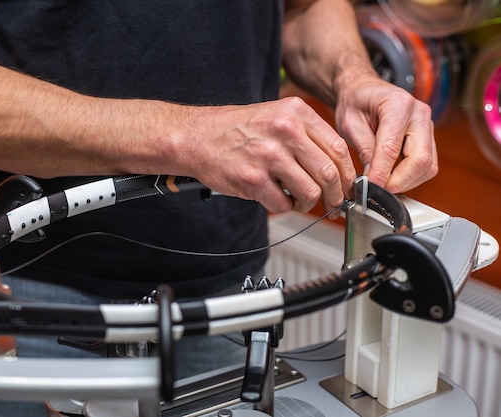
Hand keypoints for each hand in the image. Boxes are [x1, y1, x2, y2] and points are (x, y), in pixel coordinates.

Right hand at [187, 97, 356, 214]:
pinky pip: (283, 204)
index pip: (338, 148)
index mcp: (295, 112)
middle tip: (332, 203)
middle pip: (329, 173)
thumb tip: (337, 167)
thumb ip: (306, 135)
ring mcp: (268, 155)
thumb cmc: (234, 129)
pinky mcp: (252, 179)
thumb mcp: (275, 116)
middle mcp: (284, 131)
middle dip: (335, 195)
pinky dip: (282, 207)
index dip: (347, 174)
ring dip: (307, 204)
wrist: (195, 136)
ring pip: (310, 192)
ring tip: (297, 200)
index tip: (346, 186)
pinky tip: (274, 198)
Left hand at [334, 77, 437, 193]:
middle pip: (420, 160)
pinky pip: (427, 164)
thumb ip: (363, 149)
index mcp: (398, 105)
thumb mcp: (349, 123)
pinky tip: (391, 179)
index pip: (392, 148)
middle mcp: (419, 114)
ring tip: (382, 187)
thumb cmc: (355, 102)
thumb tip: (371, 180)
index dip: (381, 173)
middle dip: (399, 182)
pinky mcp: (428, 137)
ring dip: (406, 182)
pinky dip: (411, 177)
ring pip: (428, 166)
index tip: (369, 189)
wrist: (363, 89)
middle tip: (377, 192)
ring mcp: (427, 125)